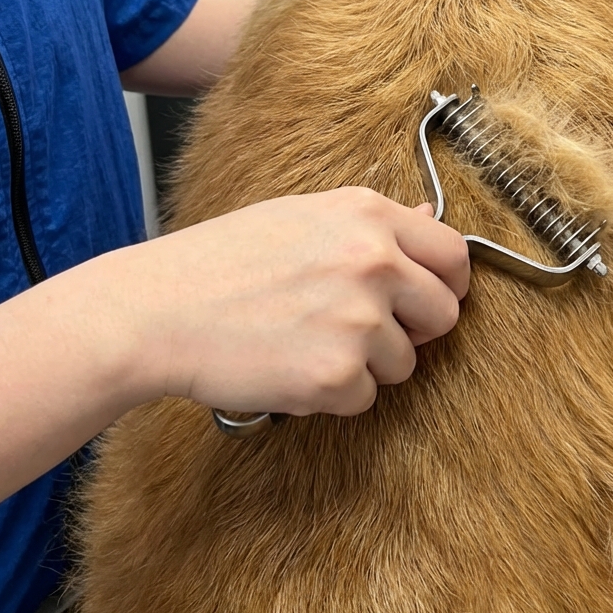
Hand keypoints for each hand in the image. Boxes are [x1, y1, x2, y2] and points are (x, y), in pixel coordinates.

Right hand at [117, 187, 469, 416]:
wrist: (158, 309)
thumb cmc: (223, 261)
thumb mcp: (303, 217)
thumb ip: (374, 222)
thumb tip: (429, 216)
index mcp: (368, 215)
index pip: (454, 254)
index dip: (448, 284)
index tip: (431, 299)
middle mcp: (374, 261)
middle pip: (444, 314)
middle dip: (416, 330)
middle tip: (368, 331)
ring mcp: (359, 319)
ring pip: (405, 363)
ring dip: (367, 364)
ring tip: (308, 342)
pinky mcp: (337, 374)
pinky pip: (365, 398)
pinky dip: (334, 395)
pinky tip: (291, 367)